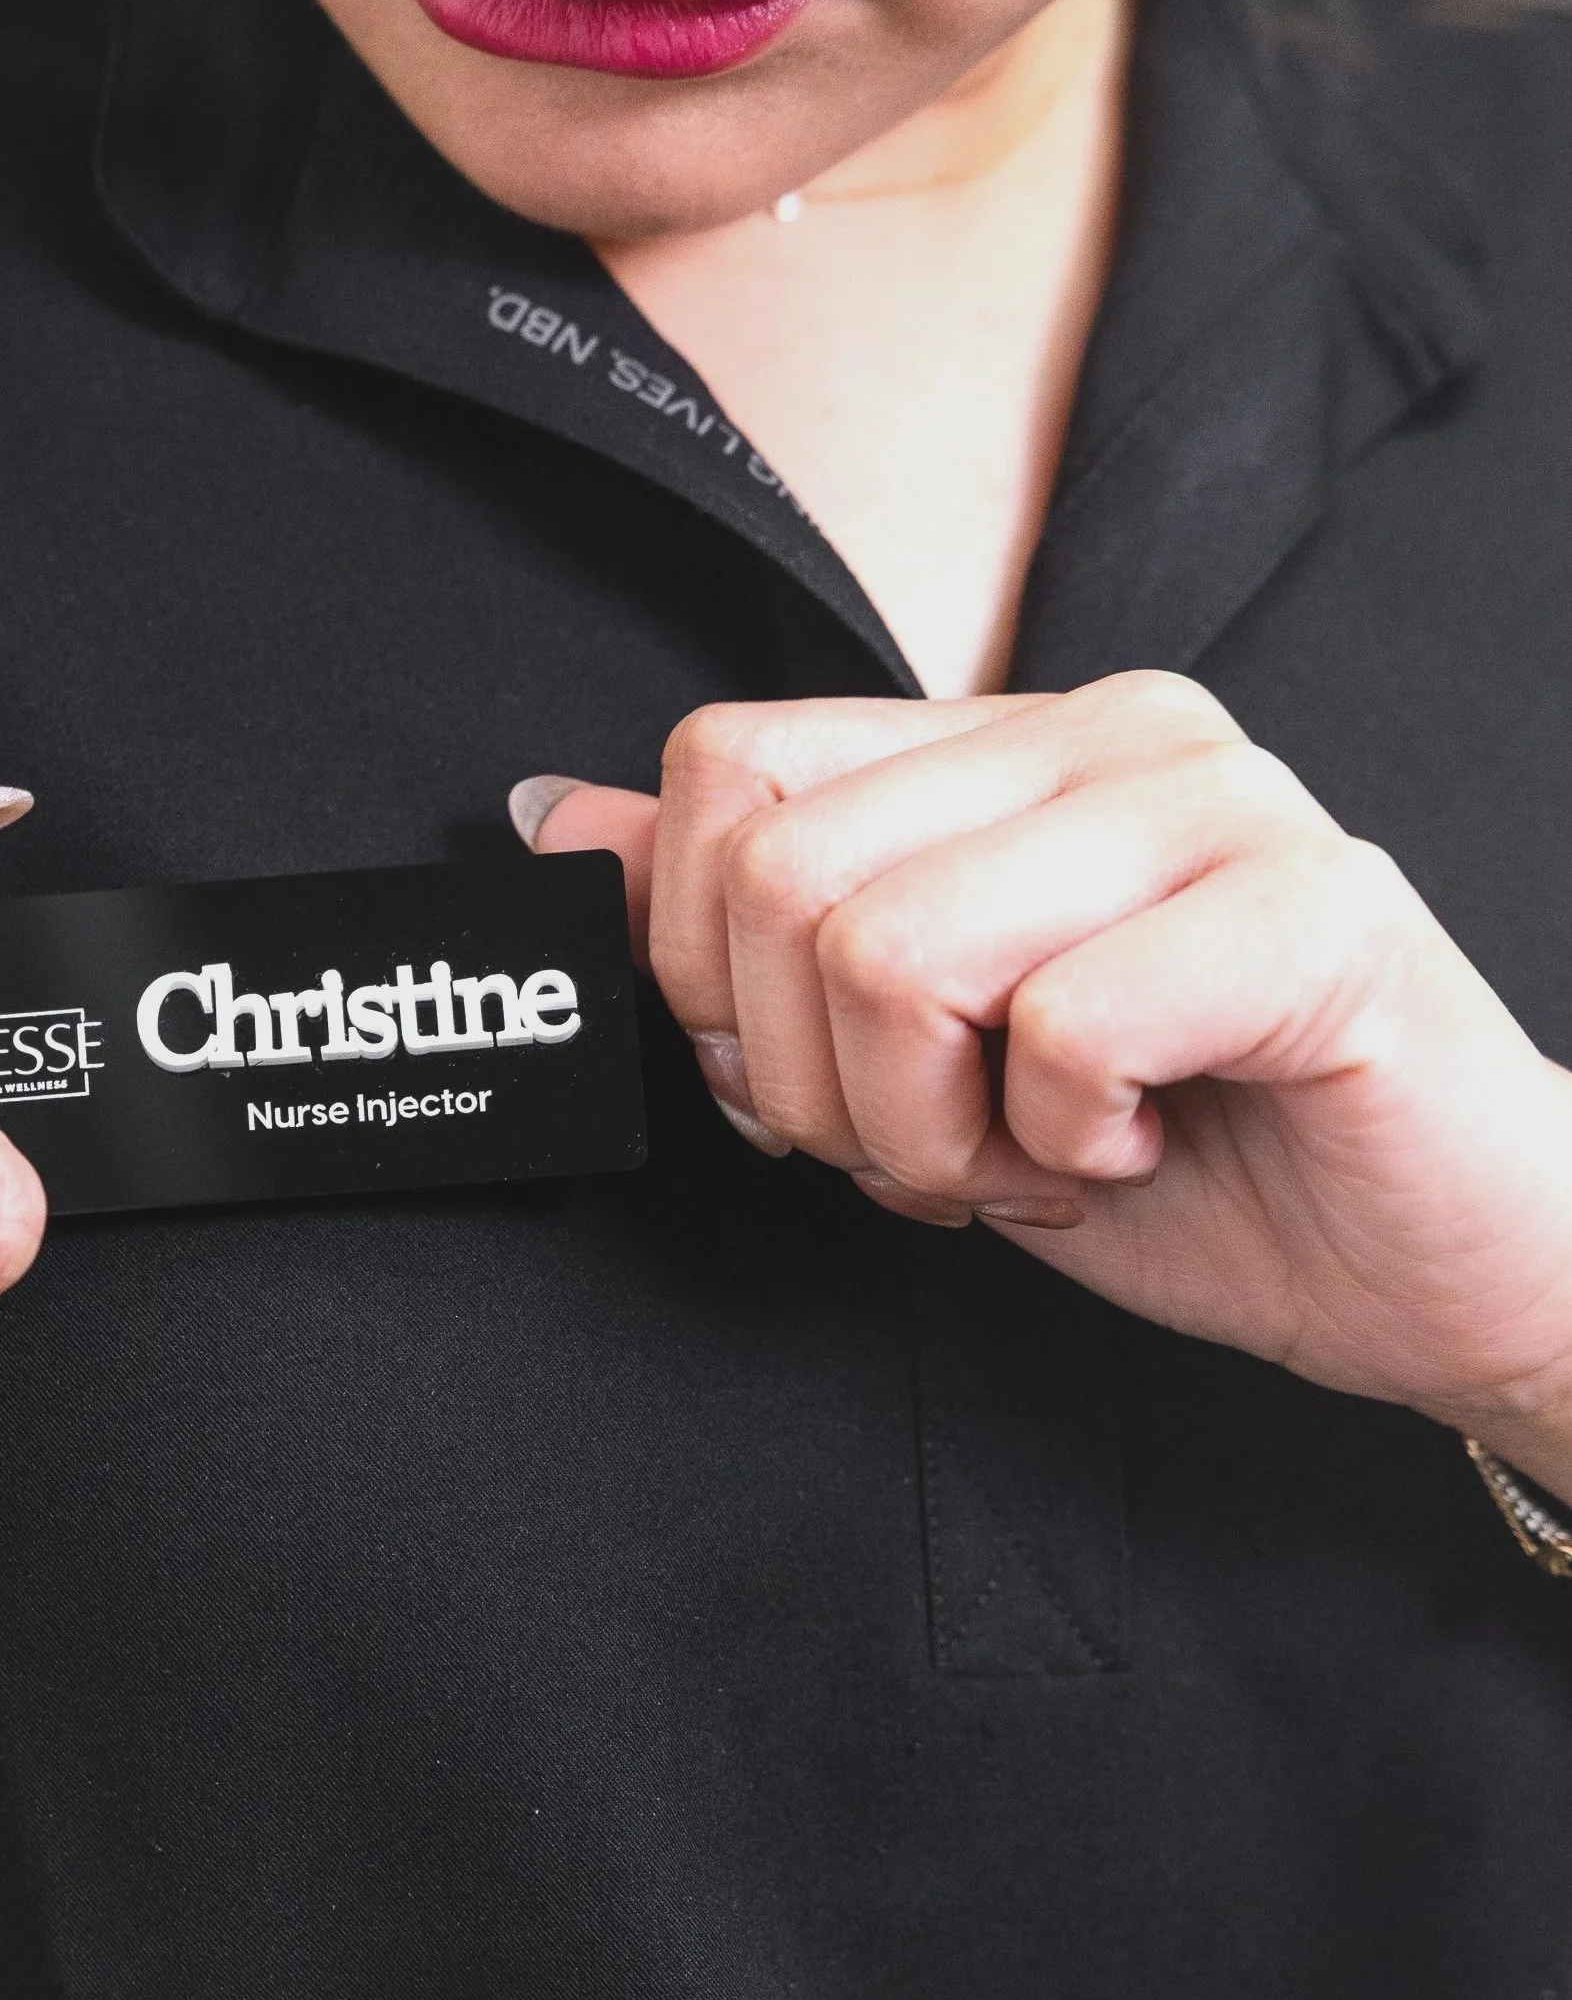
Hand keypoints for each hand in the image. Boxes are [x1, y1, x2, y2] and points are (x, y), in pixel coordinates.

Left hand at [520, 674, 1571, 1493]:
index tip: (826, 1083)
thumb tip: (558, 822)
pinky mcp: (1313, 908)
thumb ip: (750, 932)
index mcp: (1010, 739)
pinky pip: (1060, 1023)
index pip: (728, 770)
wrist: (1442, 1272)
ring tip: (1047, 1148)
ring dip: (933, 1128)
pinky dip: (1067, 1141)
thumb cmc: (1203, 1163)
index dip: (714, 970)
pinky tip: (1147, 1139)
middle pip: (783, 877)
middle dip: (820, 1085)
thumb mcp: (919, 1060)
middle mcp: (1111, 727)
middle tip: (949, 1146)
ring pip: (895, 950)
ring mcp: (1221, 801)